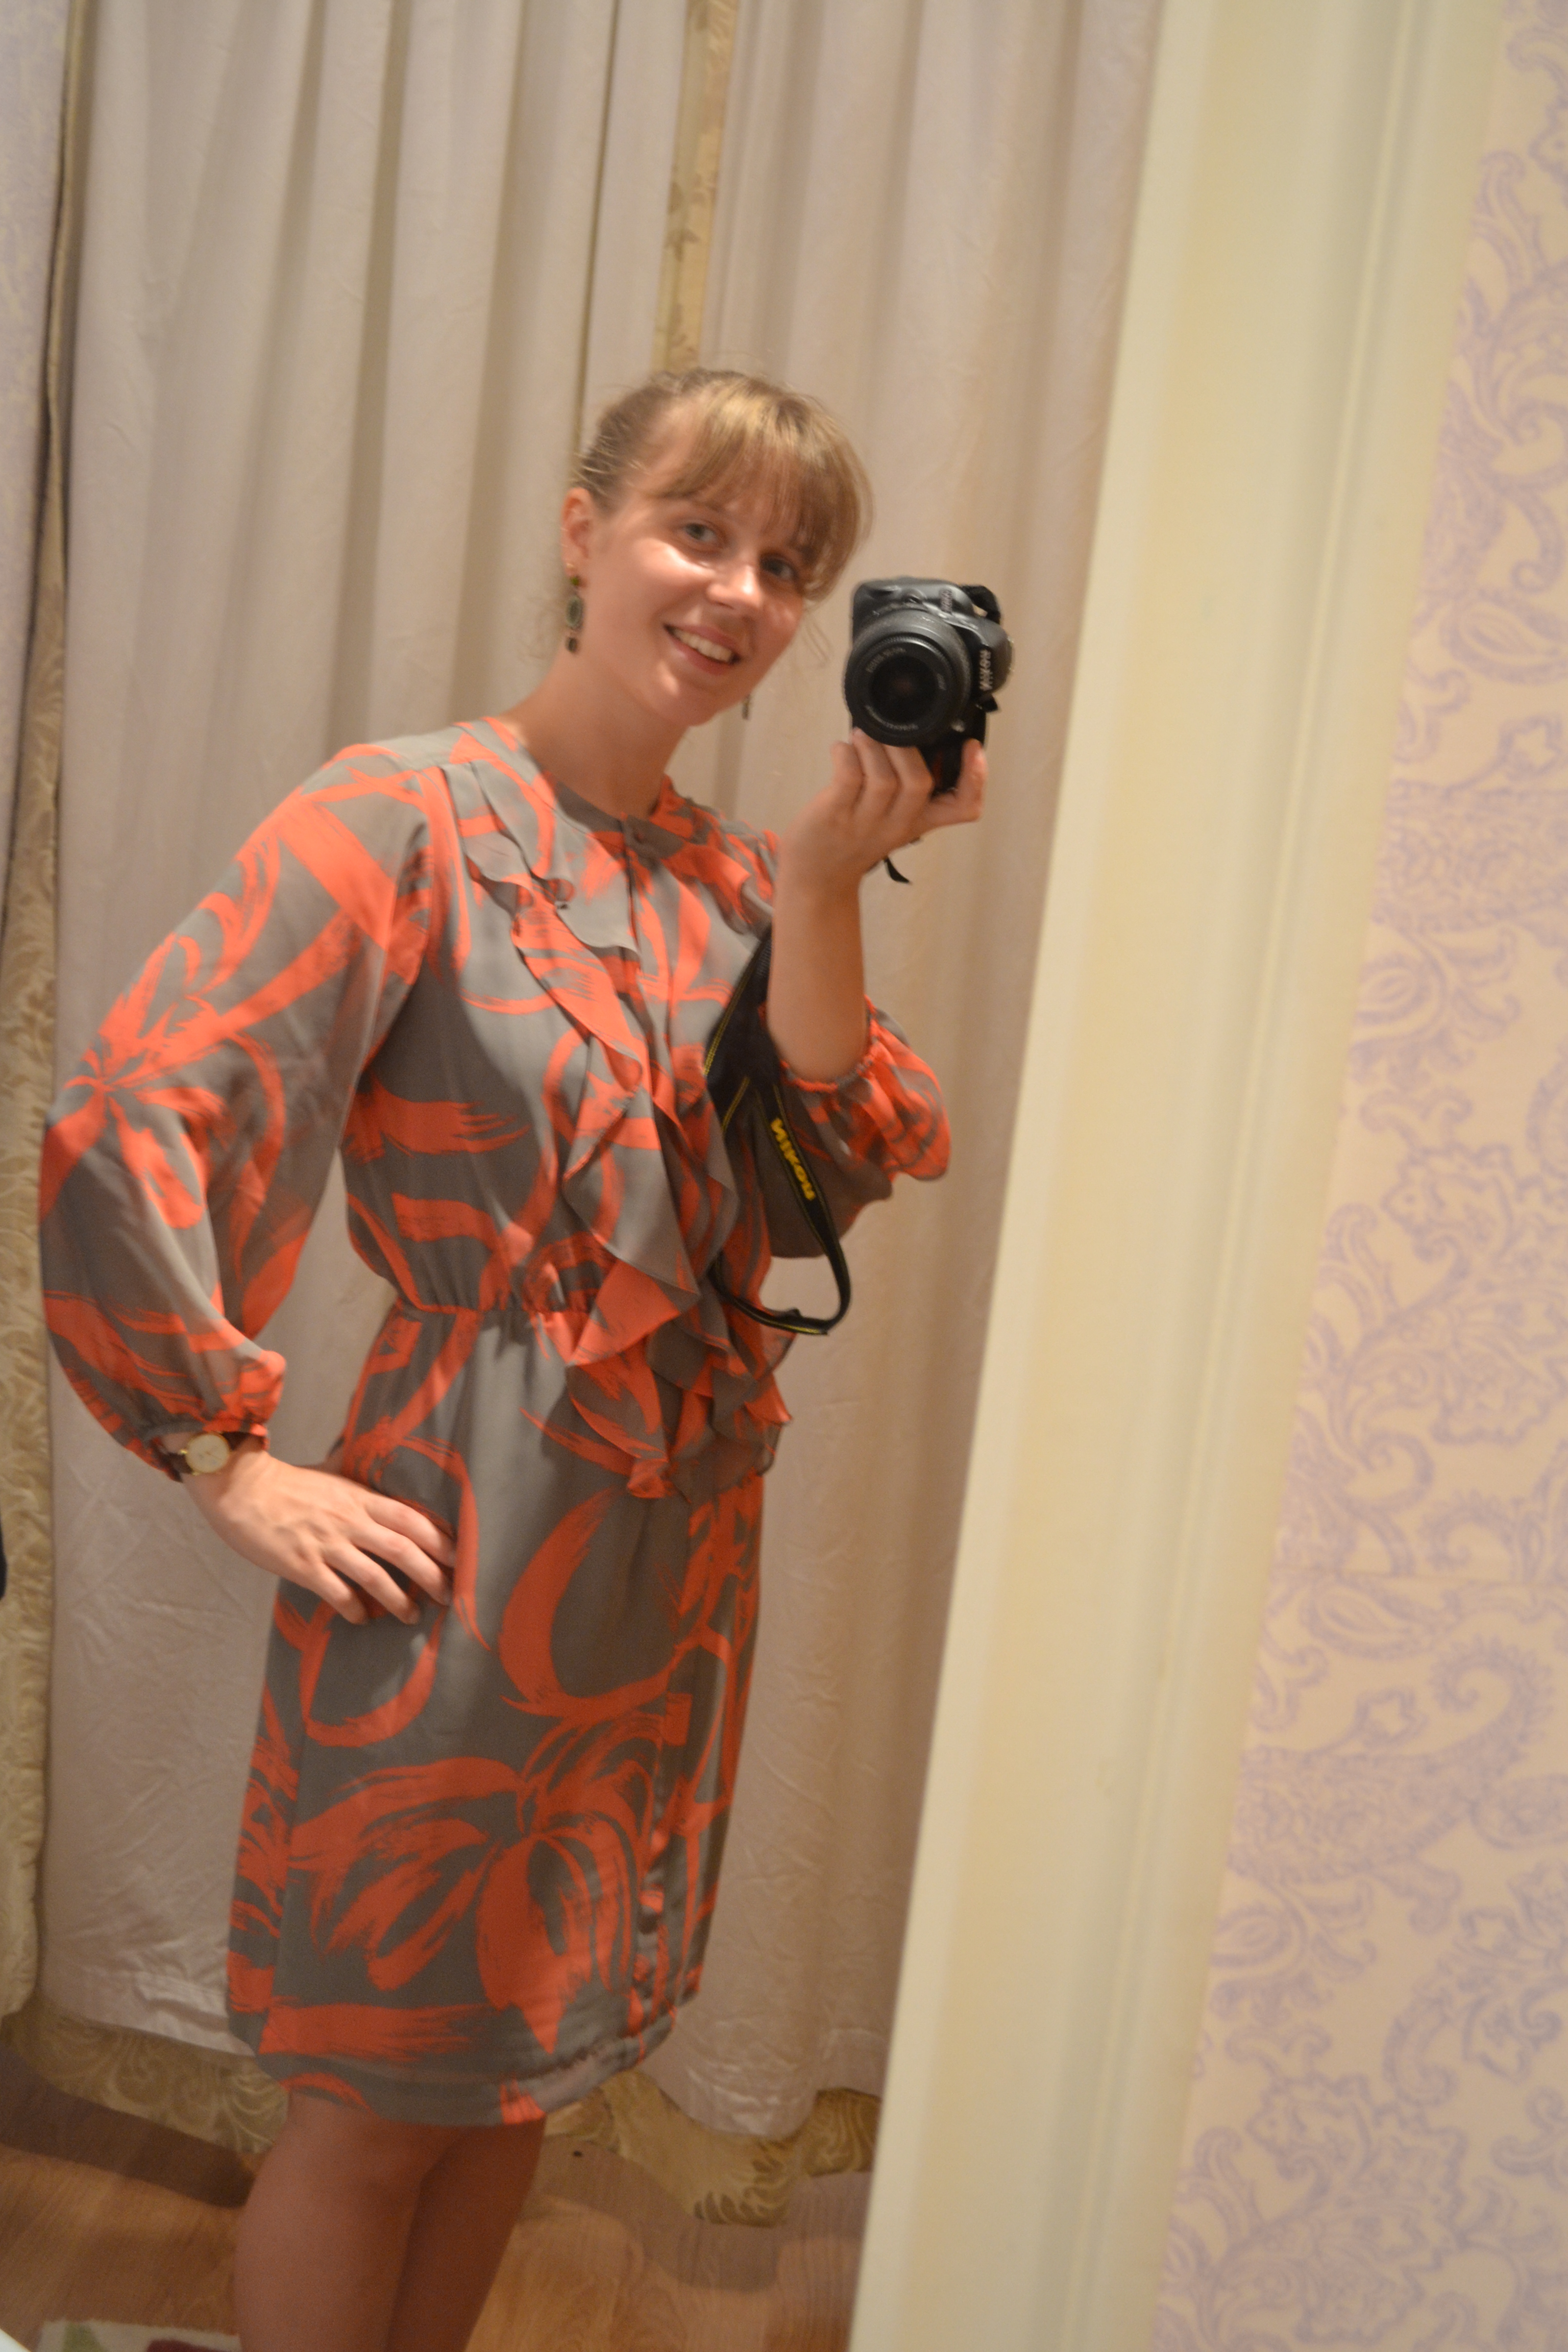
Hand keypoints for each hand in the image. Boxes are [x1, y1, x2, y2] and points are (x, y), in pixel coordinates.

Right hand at [184, 1439, 453, 1624]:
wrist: (241, 1489)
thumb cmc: (287, 1482)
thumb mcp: (330, 1470)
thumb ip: (357, 1466)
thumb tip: (375, 1445)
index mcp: (359, 1498)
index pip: (410, 1518)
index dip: (439, 1539)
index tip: (458, 1556)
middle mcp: (349, 1521)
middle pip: (403, 1549)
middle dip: (431, 1575)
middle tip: (448, 1595)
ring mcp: (326, 1544)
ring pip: (375, 1576)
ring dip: (398, 1600)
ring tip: (411, 1616)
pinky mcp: (302, 1565)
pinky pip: (336, 1592)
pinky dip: (354, 1608)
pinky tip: (362, 1618)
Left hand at [775, 731, 984, 899]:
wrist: (818, 875)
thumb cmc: (853, 837)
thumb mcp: (893, 819)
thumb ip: (907, 787)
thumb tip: (914, 734)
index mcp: (918, 821)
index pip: (963, 807)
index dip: (976, 778)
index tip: (972, 748)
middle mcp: (897, 824)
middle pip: (919, 784)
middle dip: (907, 749)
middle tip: (892, 731)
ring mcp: (865, 822)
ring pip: (882, 779)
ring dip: (873, 746)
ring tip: (862, 734)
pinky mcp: (834, 815)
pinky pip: (847, 777)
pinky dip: (845, 753)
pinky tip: (841, 748)